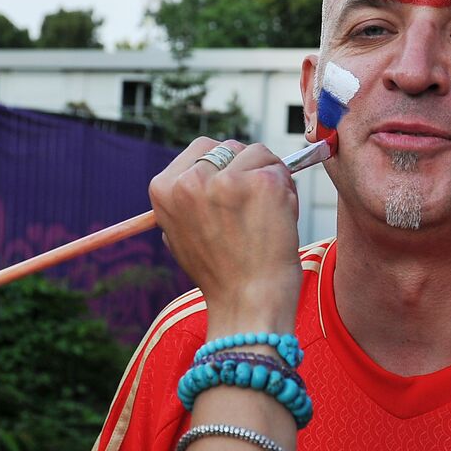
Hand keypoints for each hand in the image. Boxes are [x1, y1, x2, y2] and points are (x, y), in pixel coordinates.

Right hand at [149, 138, 301, 334]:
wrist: (246, 303)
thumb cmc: (219, 274)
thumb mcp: (180, 234)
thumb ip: (188, 200)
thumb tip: (211, 169)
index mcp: (164, 188)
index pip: (200, 150)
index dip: (222, 167)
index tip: (231, 191)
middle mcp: (190, 180)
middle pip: (229, 147)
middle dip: (245, 168)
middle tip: (251, 205)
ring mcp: (227, 179)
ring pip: (258, 154)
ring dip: (268, 177)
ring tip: (265, 216)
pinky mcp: (262, 183)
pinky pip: (281, 169)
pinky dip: (286, 191)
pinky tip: (279, 218)